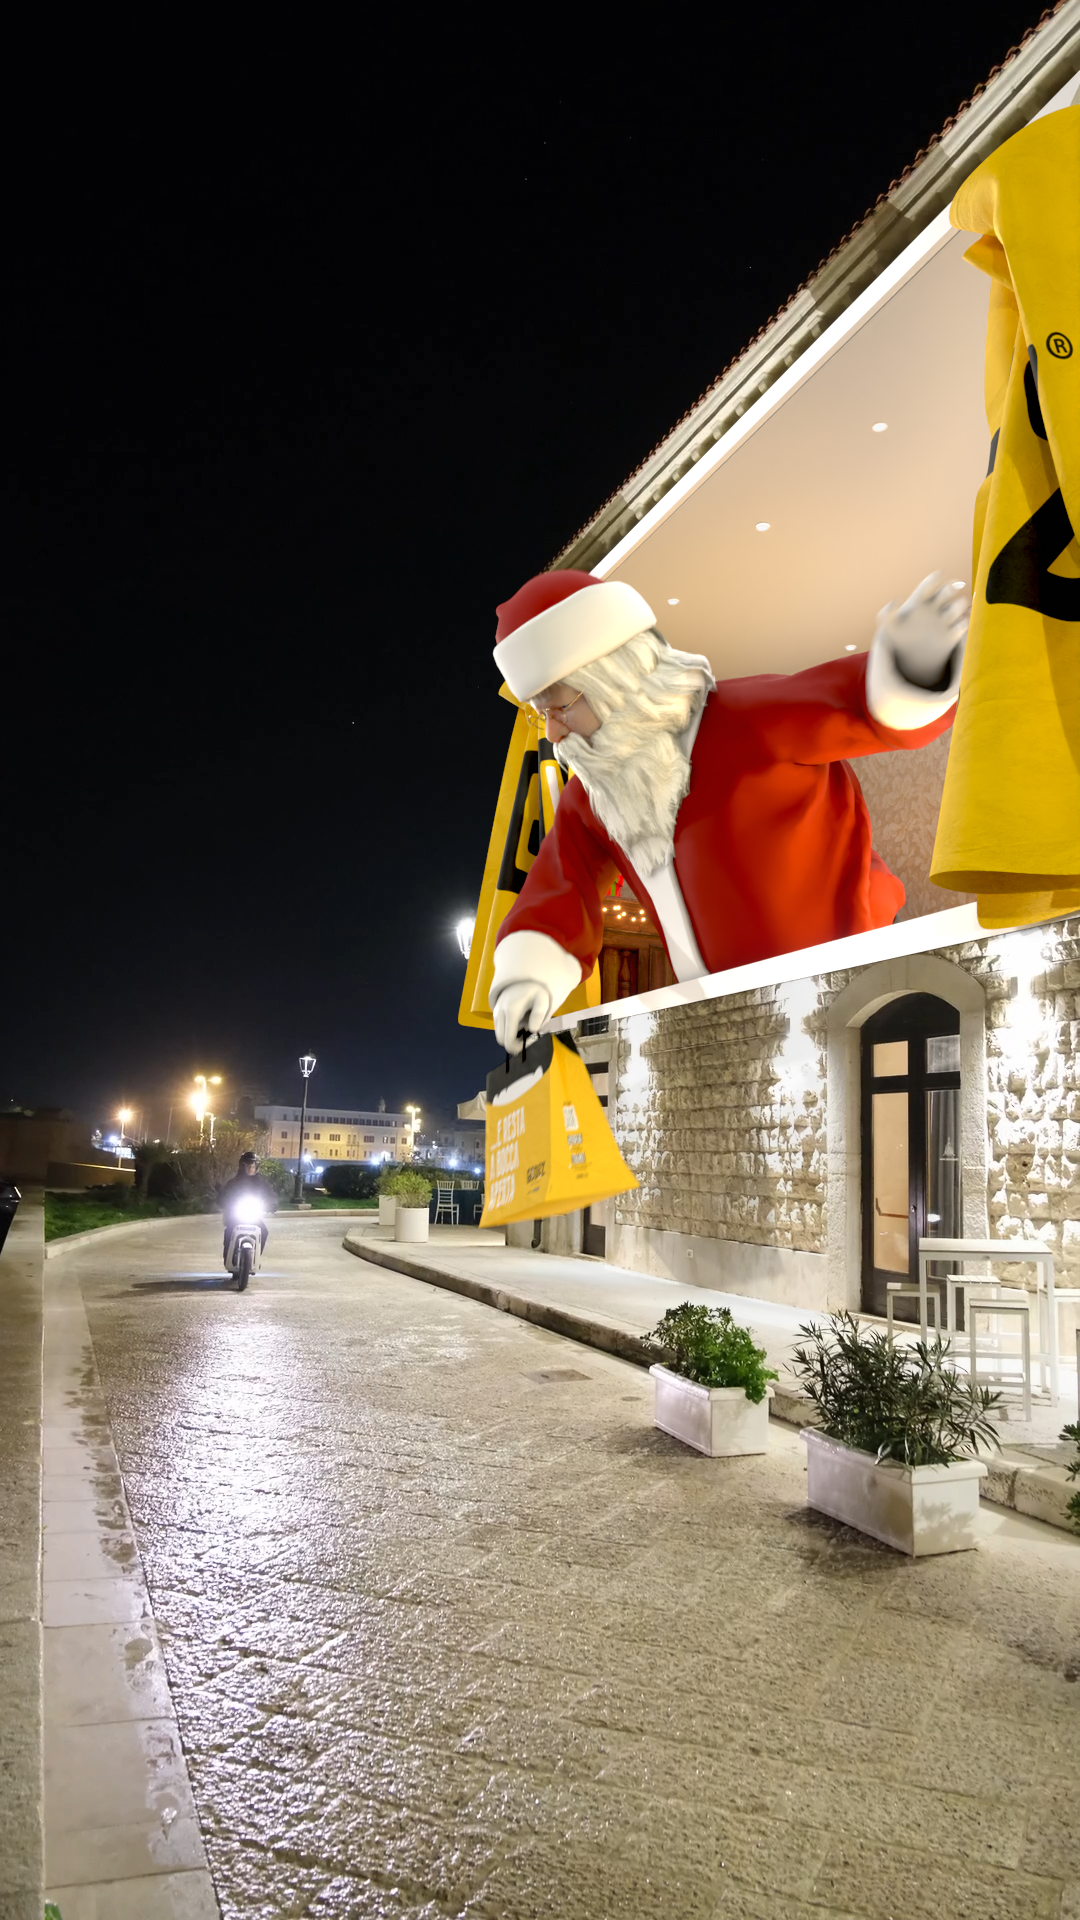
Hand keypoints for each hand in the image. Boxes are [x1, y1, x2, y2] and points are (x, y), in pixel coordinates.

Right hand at [492, 980, 551, 1050]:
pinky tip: (520, 1021)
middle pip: (501, 1040)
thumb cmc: (534, 990)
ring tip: (526, 1025)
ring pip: (500, 1034)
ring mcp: (496, 1013)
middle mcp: (500, 1014)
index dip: (518, 1046)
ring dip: (512, 1035)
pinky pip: (500, 1028)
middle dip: (515, 1042)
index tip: (530, 1039)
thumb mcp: (543, 1000)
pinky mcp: (496, 1013)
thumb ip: (539, 1015)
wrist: (522, 978)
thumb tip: (532, 1030)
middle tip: (529, 1036)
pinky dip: (509, 1029)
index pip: (508, 1040)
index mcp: (511, 1012)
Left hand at [875, 573, 968, 690]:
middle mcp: (935, 607)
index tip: (940, 575)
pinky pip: (964, 623)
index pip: (930, 584)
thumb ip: (886, 614)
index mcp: (919, 600)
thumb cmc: (896, 639)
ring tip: (953, 611)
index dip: (936, 578)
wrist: (908, 661)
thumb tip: (896, 600)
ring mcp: (945, 620)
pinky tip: (959, 623)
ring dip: (960, 604)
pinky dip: (965, 620)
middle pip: (949, 590)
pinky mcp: (953, 634)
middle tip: (949, 591)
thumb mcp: (887, 627)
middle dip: (951, 588)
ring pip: (959, 604)